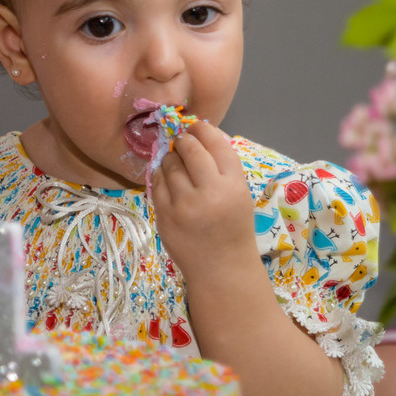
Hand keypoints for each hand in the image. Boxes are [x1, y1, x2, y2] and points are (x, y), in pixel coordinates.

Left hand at [150, 121, 256, 277]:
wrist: (221, 269)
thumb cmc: (232, 228)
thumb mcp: (239, 194)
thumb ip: (222, 166)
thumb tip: (198, 132)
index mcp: (234, 185)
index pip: (216, 143)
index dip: (203, 129)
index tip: (195, 126)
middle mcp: (210, 192)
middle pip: (190, 149)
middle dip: (184, 140)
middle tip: (181, 140)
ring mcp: (184, 205)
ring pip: (170, 164)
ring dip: (170, 157)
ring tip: (175, 161)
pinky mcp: (165, 216)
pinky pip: (156, 183)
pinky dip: (159, 175)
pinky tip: (166, 178)